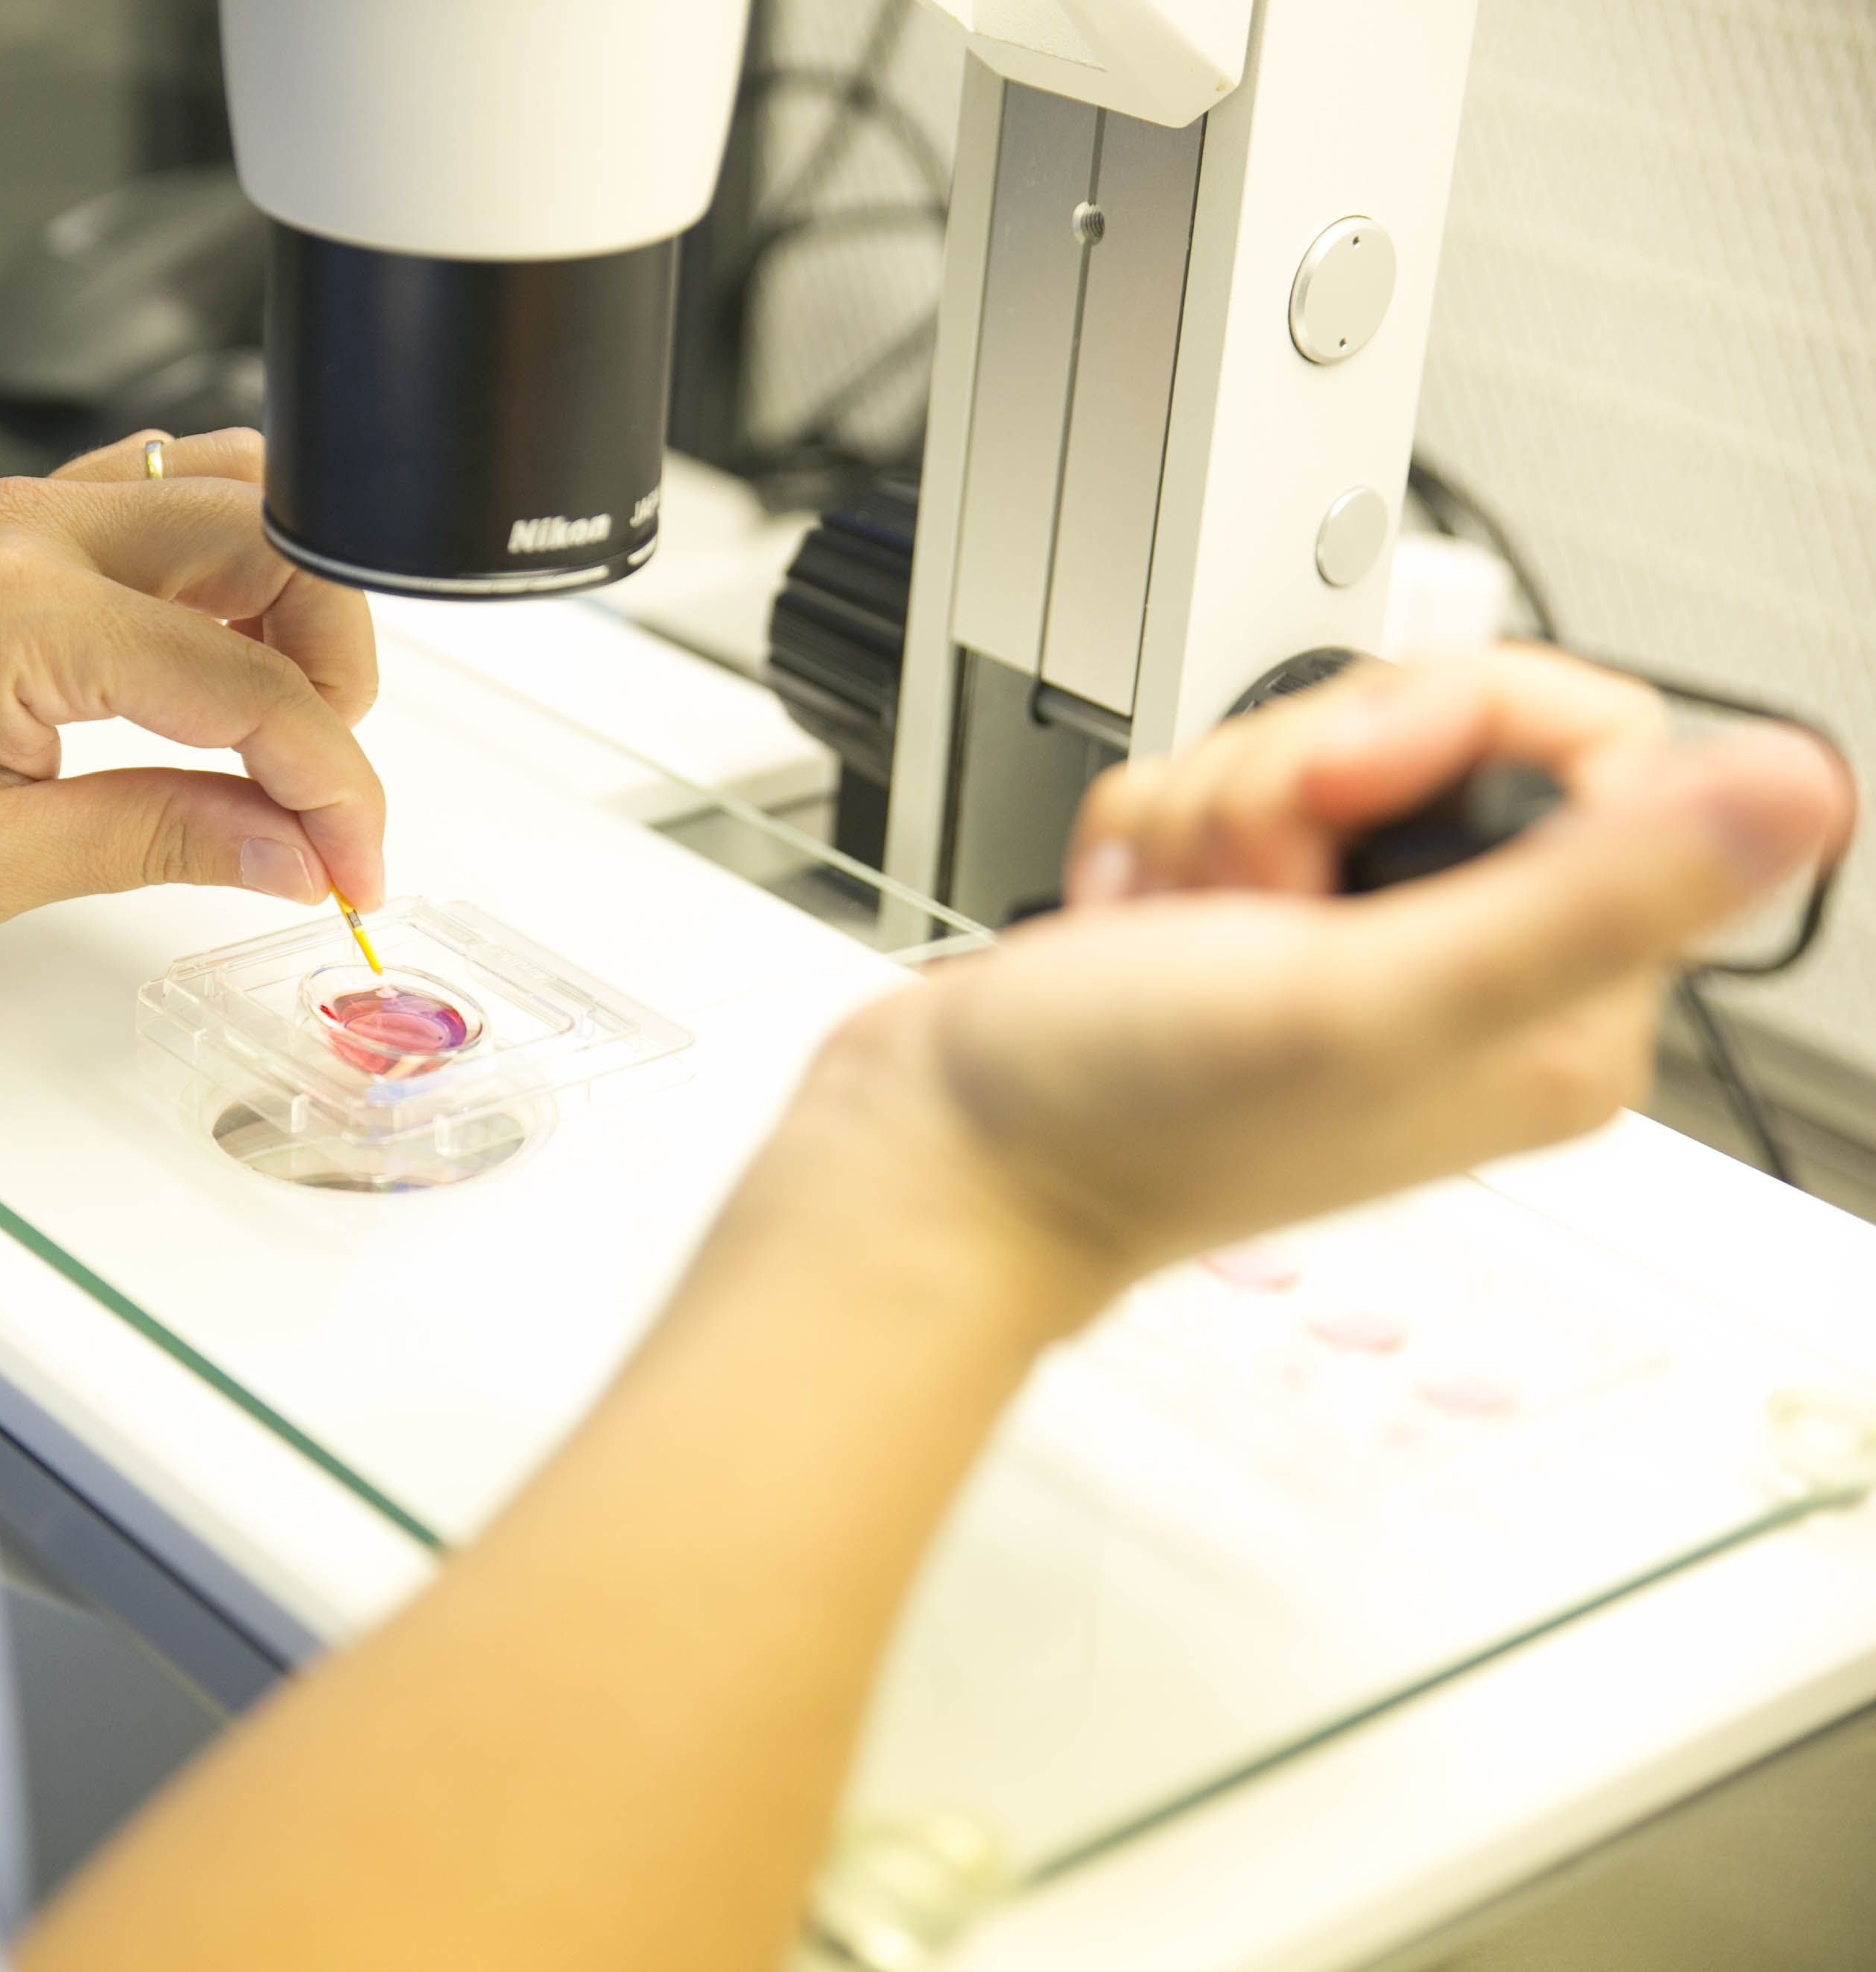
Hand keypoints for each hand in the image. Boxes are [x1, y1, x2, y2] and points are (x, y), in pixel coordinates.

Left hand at [0, 428, 383, 948]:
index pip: (243, 683)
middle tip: (321, 800)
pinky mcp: (18, 525)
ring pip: (239, 501)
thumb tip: (297, 852)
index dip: (330, 783)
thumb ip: (161, 842)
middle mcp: (27, 532)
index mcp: (12, 617)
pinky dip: (236, 571)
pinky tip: (229, 665)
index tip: (355, 867)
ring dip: (294, 608)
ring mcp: (24, 512)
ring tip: (279, 732)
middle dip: (334, 679)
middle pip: (273, 549)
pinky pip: (174, 499)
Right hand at [750, 647, 1854, 1333]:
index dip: (1451, 722)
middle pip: (1443, 732)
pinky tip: (1131, 924)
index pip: (1591, 749)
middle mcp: (1468, 974)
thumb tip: (1797, 791)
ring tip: (1177, 919)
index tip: (1350, 781)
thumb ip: (1594, 891)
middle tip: (1252, 882)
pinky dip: (1155, 834)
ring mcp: (1351, 946)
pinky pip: (1226, 789)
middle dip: (1305, 772)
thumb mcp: (1375, 991)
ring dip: (1215, 807)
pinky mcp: (1246, 924)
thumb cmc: (1127, 1116)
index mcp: (1554, 1009)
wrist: (937, 1153)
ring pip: (1317, 750)